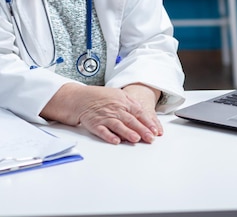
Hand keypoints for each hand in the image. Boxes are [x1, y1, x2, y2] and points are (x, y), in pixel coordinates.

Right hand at [41, 83, 160, 144]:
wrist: (81, 98)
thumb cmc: (101, 97)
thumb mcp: (119, 95)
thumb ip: (132, 104)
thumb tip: (145, 115)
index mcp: (123, 102)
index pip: (139, 113)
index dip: (148, 122)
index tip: (155, 130)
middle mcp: (116, 110)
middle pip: (131, 120)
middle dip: (142, 130)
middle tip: (150, 138)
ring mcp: (105, 117)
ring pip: (118, 126)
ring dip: (127, 133)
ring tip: (136, 139)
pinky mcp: (95, 124)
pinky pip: (103, 131)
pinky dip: (109, 136)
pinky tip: (115, 141)